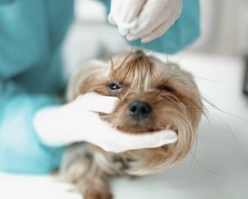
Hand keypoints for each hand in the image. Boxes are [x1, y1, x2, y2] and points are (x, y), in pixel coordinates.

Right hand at [33, 92, 177, 152]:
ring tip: (169, 130)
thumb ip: (101, 102)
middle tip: (177, 132)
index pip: (133, 140)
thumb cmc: (80, 110)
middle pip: (139, 145)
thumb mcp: (87, 101)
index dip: (153, 138)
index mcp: (105, 133)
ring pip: (137, 144)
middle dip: (158, 140)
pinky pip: (133, 142)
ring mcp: (113, 145)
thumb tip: (117, 104)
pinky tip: (155, 130)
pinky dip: (145, 138)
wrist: (70, 123)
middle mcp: (111, 143)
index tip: (172, 134)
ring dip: (153, 139)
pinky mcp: (115, 144)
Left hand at [108, 0, 181, 42]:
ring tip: (130, 36)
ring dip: (147, 29)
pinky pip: (169, 22)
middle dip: (143, 21)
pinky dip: (155, 33)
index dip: (133, 6)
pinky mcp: (177, 6)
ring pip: (166, 13)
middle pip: (160, 0)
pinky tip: (142, 38)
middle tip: (128, 32)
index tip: (124, 23)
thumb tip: (113, 20)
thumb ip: (117, 5)